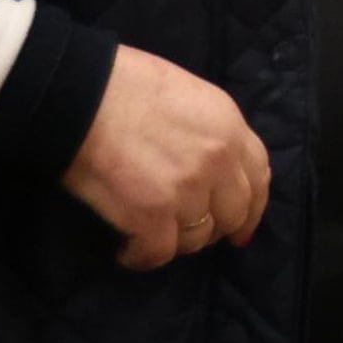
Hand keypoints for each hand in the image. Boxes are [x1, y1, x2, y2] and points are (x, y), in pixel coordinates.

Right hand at [62, 46, 269, 270]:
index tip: (241, 227)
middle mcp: (218, 162)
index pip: (258, 177)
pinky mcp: (150, 216)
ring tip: (153, 237)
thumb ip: (212, 132)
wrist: (83, 94)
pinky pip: (158, 253)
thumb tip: (211, 163)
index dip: (253, 206)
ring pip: (197, 238)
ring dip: (177, 243)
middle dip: (215, 230)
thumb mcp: (192, 97)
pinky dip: (142, 257)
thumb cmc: (127, 85)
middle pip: (234, 213)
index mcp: (230, 128)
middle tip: (190, 235)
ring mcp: (187, 191)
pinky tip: (126, 250)